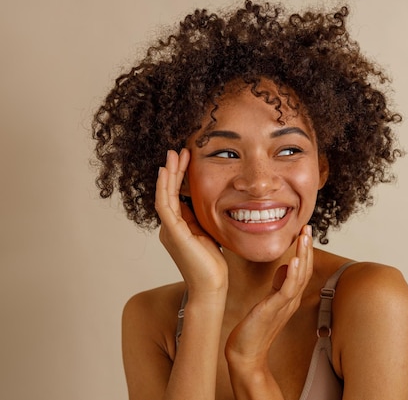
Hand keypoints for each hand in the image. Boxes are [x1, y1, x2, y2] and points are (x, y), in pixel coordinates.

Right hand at [155, 149, 227, 294]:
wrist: (212, 287)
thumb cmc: (213, 265)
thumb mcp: (209, 235)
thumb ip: (203, 220)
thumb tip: (208, 202)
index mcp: (178, 228)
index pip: (176, 196)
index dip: (180, 177)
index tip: (188, 159)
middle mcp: (170, 227)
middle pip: (168, 192)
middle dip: (173, 170)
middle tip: (179, 150)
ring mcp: (169, 230)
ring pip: (164, 195)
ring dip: (169, 173)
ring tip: (174, 154)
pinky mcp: (173, 232)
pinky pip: (165, 204)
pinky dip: (164, 187)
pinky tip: (166, 171)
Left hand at [225, 225, 313, 369]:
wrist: (245, 354)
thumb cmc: (253, 329)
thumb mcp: (267, 301)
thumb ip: (278, 285)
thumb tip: (286, 267)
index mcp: (290, 297)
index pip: (303, 269)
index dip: (305, 250)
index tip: (305, 232)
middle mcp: (291, 300)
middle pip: (306, 270)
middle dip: (307, 248)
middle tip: (308, 227)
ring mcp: (284, 305)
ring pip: (300, 276)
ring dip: (303, 255)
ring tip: (304, 237)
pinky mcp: (274, 310)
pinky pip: (287, 290)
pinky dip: (293, 274)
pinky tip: (294, 260)